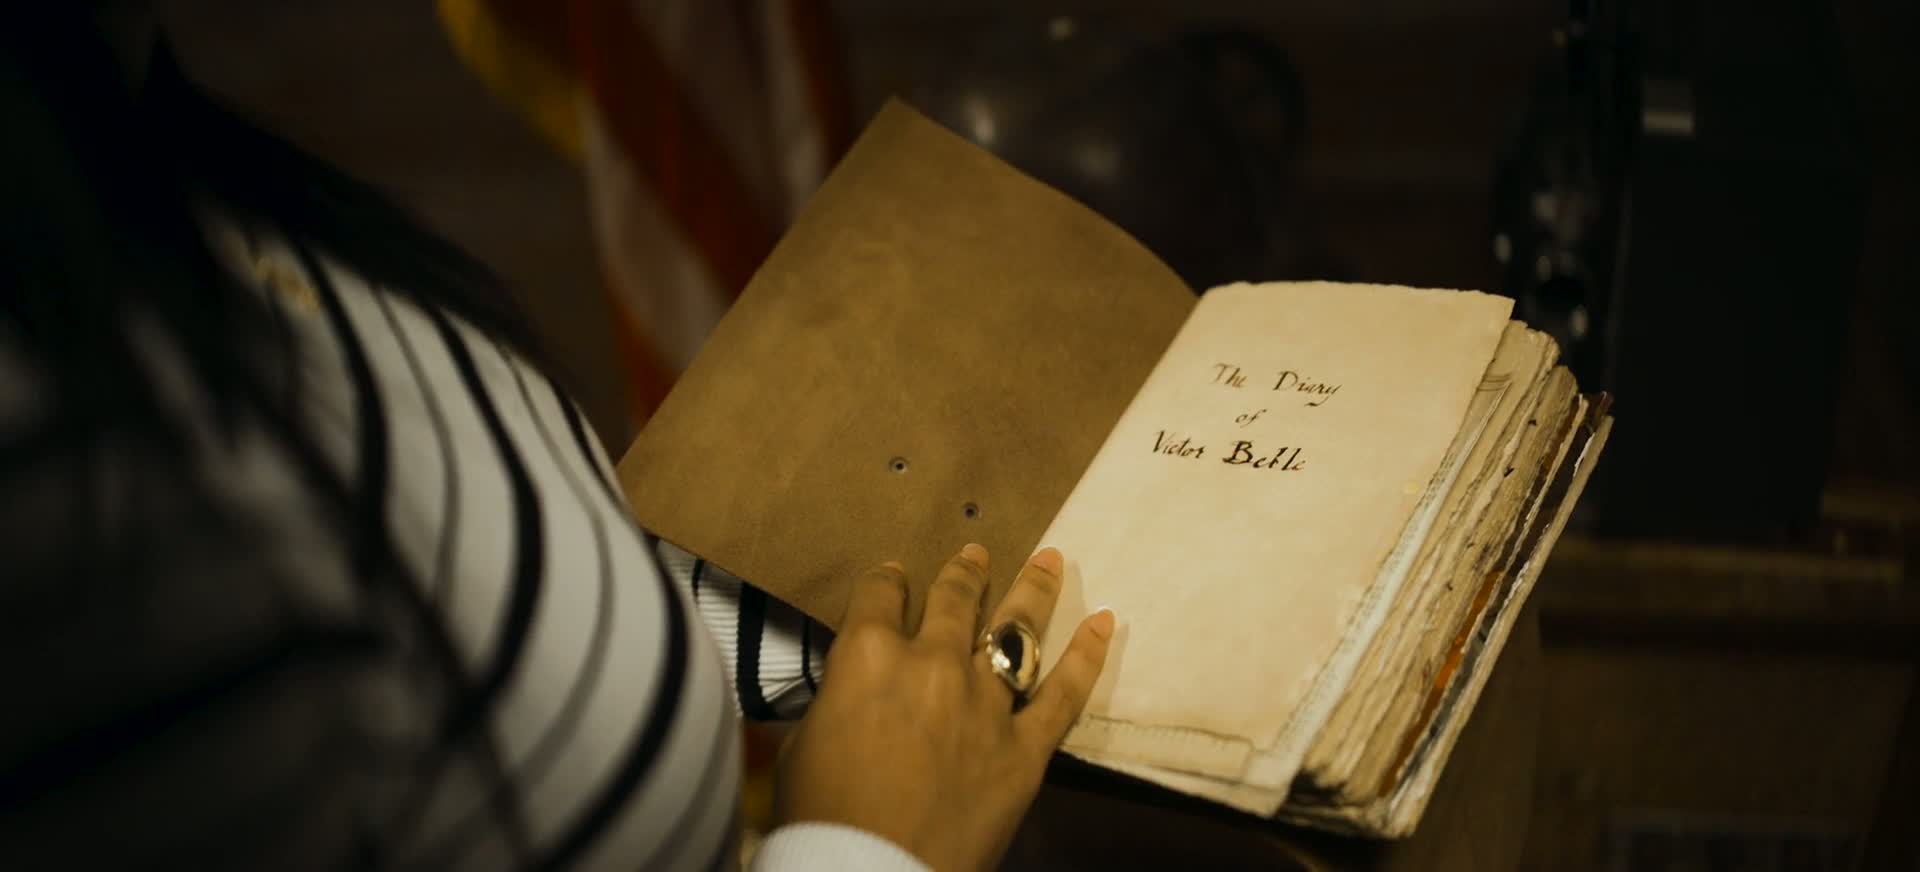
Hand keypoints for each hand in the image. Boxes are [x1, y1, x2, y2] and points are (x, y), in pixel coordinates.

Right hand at [771, 544, 1114, 871]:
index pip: (879, 595)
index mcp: (868, 656)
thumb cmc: (821, 816)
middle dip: (966, 572)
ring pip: (1016, 629)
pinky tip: (1104, 623)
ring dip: (1033, 589)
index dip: (887, 581)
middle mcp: (932, 664)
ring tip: (1049, 560)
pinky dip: (1087, 655)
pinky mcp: (1024, 748)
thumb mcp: (802, 744)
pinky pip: (1065, 694)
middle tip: (977, 553)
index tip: (894, 576)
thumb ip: (835, 704)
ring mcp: (985, 703)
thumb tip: (849, 701)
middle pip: (955, 599)